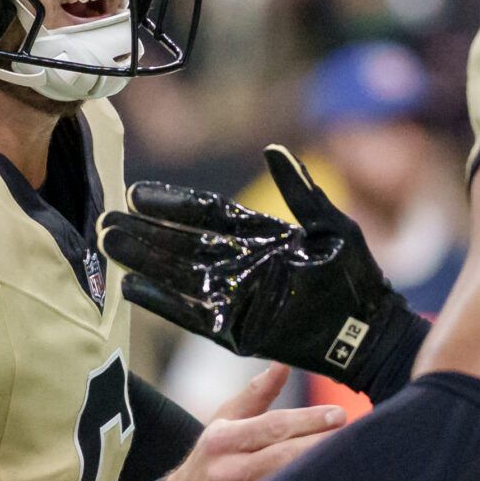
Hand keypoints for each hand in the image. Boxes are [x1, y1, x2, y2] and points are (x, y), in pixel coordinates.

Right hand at [99, 146, 403, 379]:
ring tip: (110, 246)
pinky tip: (133, 288)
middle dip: (146, 233)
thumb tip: (273, 149)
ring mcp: (238, 297)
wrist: (372, 330)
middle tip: (108, 221)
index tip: (139, 194)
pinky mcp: (238, 330)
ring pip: (181, 275)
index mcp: (261, 237)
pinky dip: (163, 302)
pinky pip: (193, 315)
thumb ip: (301, 191)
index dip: (174, 204)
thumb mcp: (334, 226)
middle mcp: (242, 264)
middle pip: (184, 244)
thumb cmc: (359, 276)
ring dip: (145, 261)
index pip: (208, 214)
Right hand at [162, 363, 344, 480]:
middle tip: (356, 435)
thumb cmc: (212, 455)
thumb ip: (256, 394)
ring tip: (354, 458)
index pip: (272, 427)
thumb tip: (282, 363)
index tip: (339, 414)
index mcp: (223, 440)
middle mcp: (229, 471)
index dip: (309, 420)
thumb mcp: (225, 420)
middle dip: (322, 445)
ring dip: (322, 471)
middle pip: (285, 457)